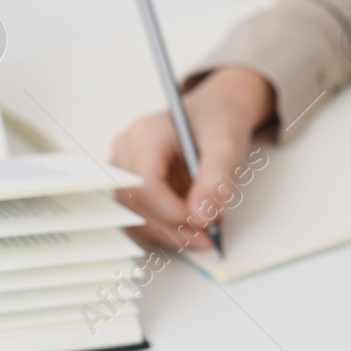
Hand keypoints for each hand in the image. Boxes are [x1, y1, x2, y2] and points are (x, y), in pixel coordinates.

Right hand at [110, 66, 275, 249]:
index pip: (145, 186)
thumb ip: (217, 178)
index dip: (173, 213)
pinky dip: (167, 229)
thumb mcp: (227, 144)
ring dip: (170, 232)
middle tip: (210, 236)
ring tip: (206, 226)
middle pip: (137, 205)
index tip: (205, 222)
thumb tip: (202, 215)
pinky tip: (192, 221)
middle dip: (174, 228)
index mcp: (144, 134)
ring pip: (135, 218)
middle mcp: (125, 152)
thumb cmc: (217, 121)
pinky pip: (140, 220)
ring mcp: (123, 171)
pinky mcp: (130, 188)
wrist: (213, 114)